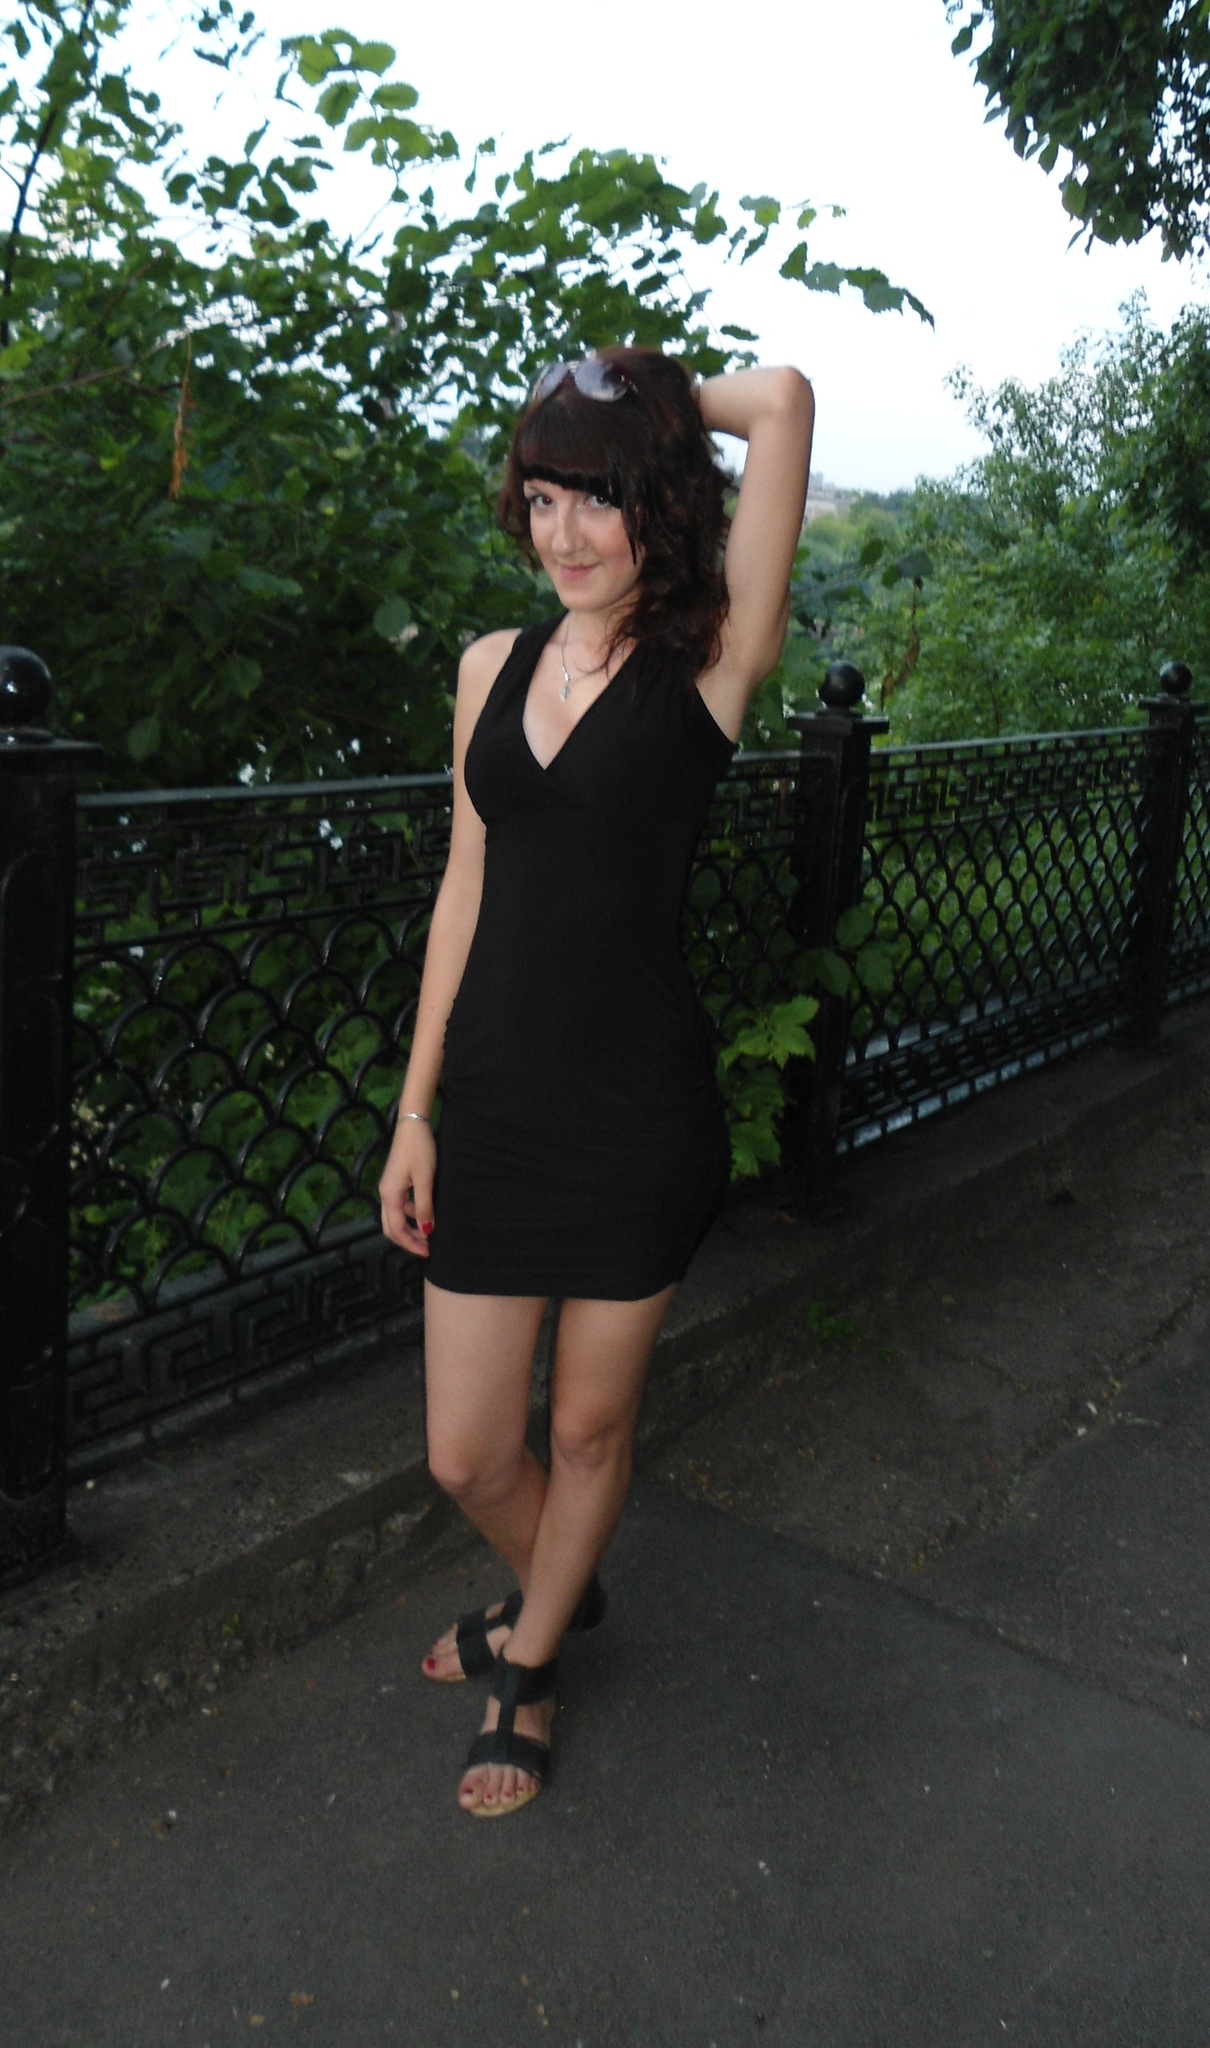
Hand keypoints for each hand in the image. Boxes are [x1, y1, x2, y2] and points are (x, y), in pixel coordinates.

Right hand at [378, 1117, 436, 1257]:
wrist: (412, 1125)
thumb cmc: (419, 1150)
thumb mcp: (425, 1179)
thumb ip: (424, 1206)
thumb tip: (426, 1231)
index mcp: (390, 1195)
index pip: (396, 1230)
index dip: (411, 1244)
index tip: (427, 1252)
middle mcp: (385, 1194)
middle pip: (391, 1228)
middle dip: (408, 1240)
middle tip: (427, 1248)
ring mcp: (388, 1188)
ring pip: (395, 1217)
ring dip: (410, 1228)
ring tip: (428, 1232)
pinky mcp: (394, 1181)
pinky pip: (399, 1206)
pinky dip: (410, 1215)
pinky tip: (425, 1213)